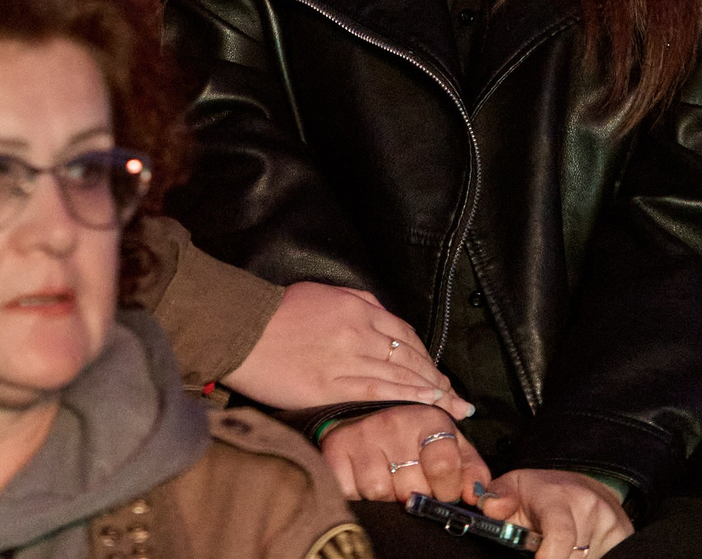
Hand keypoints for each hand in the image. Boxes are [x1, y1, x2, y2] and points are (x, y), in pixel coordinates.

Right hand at [222, 282, 471, 418]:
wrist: (242, 330)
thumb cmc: (278, 311)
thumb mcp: (323, 293)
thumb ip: (357, 303)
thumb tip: (383, 320)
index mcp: (357, 308)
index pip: (405, 333)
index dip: (428, 356)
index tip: (440, 373)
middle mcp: (359, 332)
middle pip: (410, 356)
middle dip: (438, 379)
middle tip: (458, 399)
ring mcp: (347, 360)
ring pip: (400, 376)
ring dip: (430, 392)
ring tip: (451, 408)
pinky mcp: (332, 386)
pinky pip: (379, 392)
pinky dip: (406, 398)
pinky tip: (425, 406)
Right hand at [318, 404, 489, 502]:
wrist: (366, 411)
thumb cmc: (415, 435)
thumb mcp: (450, 443)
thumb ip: (471, 470)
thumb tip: (477, 497)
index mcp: (428, 419)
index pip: (443, 465)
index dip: (447, 488)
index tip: (444, 490)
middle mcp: (394, 423)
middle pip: (411, 487)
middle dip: (416, 495)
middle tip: (412, 483)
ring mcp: (362, 435)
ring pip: (379, 492)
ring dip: (386, 495)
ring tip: (389, 479)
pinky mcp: (335, 449)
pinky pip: (350, 490)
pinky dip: (358, 493)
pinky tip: (364, 478)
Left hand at [475, 469, 633, 558]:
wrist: (585, 487)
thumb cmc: (543, 493)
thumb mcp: (514, 487)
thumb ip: (497, 499)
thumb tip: (489, 507)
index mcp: (558, 498)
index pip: (560, 533)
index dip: (550, 556)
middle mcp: (589, 508)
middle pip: (570, 557)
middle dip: (553, 557)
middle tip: (543, 547)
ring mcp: (612, 524)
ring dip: (569, 558)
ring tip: (559, 545)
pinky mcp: (625, 535)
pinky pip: (601, 557)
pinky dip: (585, 557)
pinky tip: (578, 550)